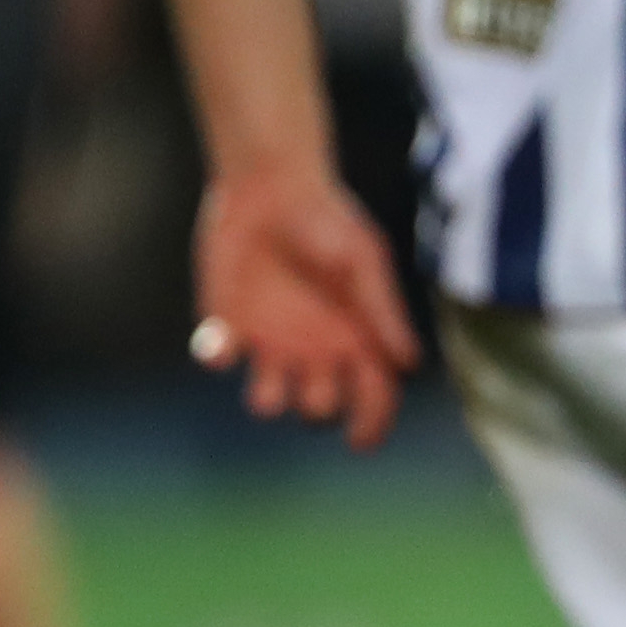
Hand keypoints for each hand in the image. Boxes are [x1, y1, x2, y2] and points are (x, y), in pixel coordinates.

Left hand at [191, 150, 418, 446]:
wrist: (270, 186)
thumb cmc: (328, 219)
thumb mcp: (363, 260)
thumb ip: (382, 309)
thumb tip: (409, 364)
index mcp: (357, 339)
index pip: (374, 397)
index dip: (371, 424)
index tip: (360, 440)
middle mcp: (316, 351)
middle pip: (320, 409)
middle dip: (319, 408)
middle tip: (317, 383)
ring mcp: (270, 343)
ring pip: (268, 401)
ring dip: (268, 402)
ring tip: (268, 390)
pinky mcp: (227, 325)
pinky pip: (218, 358)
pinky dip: (216, 355)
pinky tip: (221, 339)